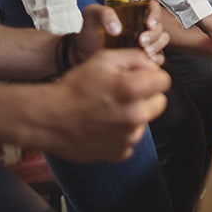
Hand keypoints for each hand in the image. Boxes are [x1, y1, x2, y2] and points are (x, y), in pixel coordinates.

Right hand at [38, 49, 169, 161]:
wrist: (47, 118)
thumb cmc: (73, 88)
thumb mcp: (104, 59)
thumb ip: (136, 58)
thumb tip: (154, 67)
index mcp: (132, 89)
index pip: (165, 81)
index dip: (152, 77)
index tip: (140, 79)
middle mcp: (134, 115)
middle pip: (160, 102)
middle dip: (147, 96)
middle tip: (124, 95)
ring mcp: (127, 137)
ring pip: (145, 121)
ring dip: (134, 115)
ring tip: (109, 111)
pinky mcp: (119, 153)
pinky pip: (131, 140)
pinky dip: (122, 134)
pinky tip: (105, 125)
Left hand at [75, 2, 169, 66]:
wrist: (83, 54)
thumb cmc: (90, 33)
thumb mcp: (91, 16)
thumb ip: (103, 13)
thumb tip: (117, 27)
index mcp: (134, 12)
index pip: (153, 7)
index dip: (155, 14)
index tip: (150, 23)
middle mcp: (143, 26)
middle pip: (159, 26)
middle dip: (154, 34)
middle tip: (142, 40)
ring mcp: (146, 41)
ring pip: (162, 40)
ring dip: (156, 46)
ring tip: (145, 52)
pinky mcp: (145, 56)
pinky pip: (159, 56)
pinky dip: (156, 59)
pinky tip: (148, 60)